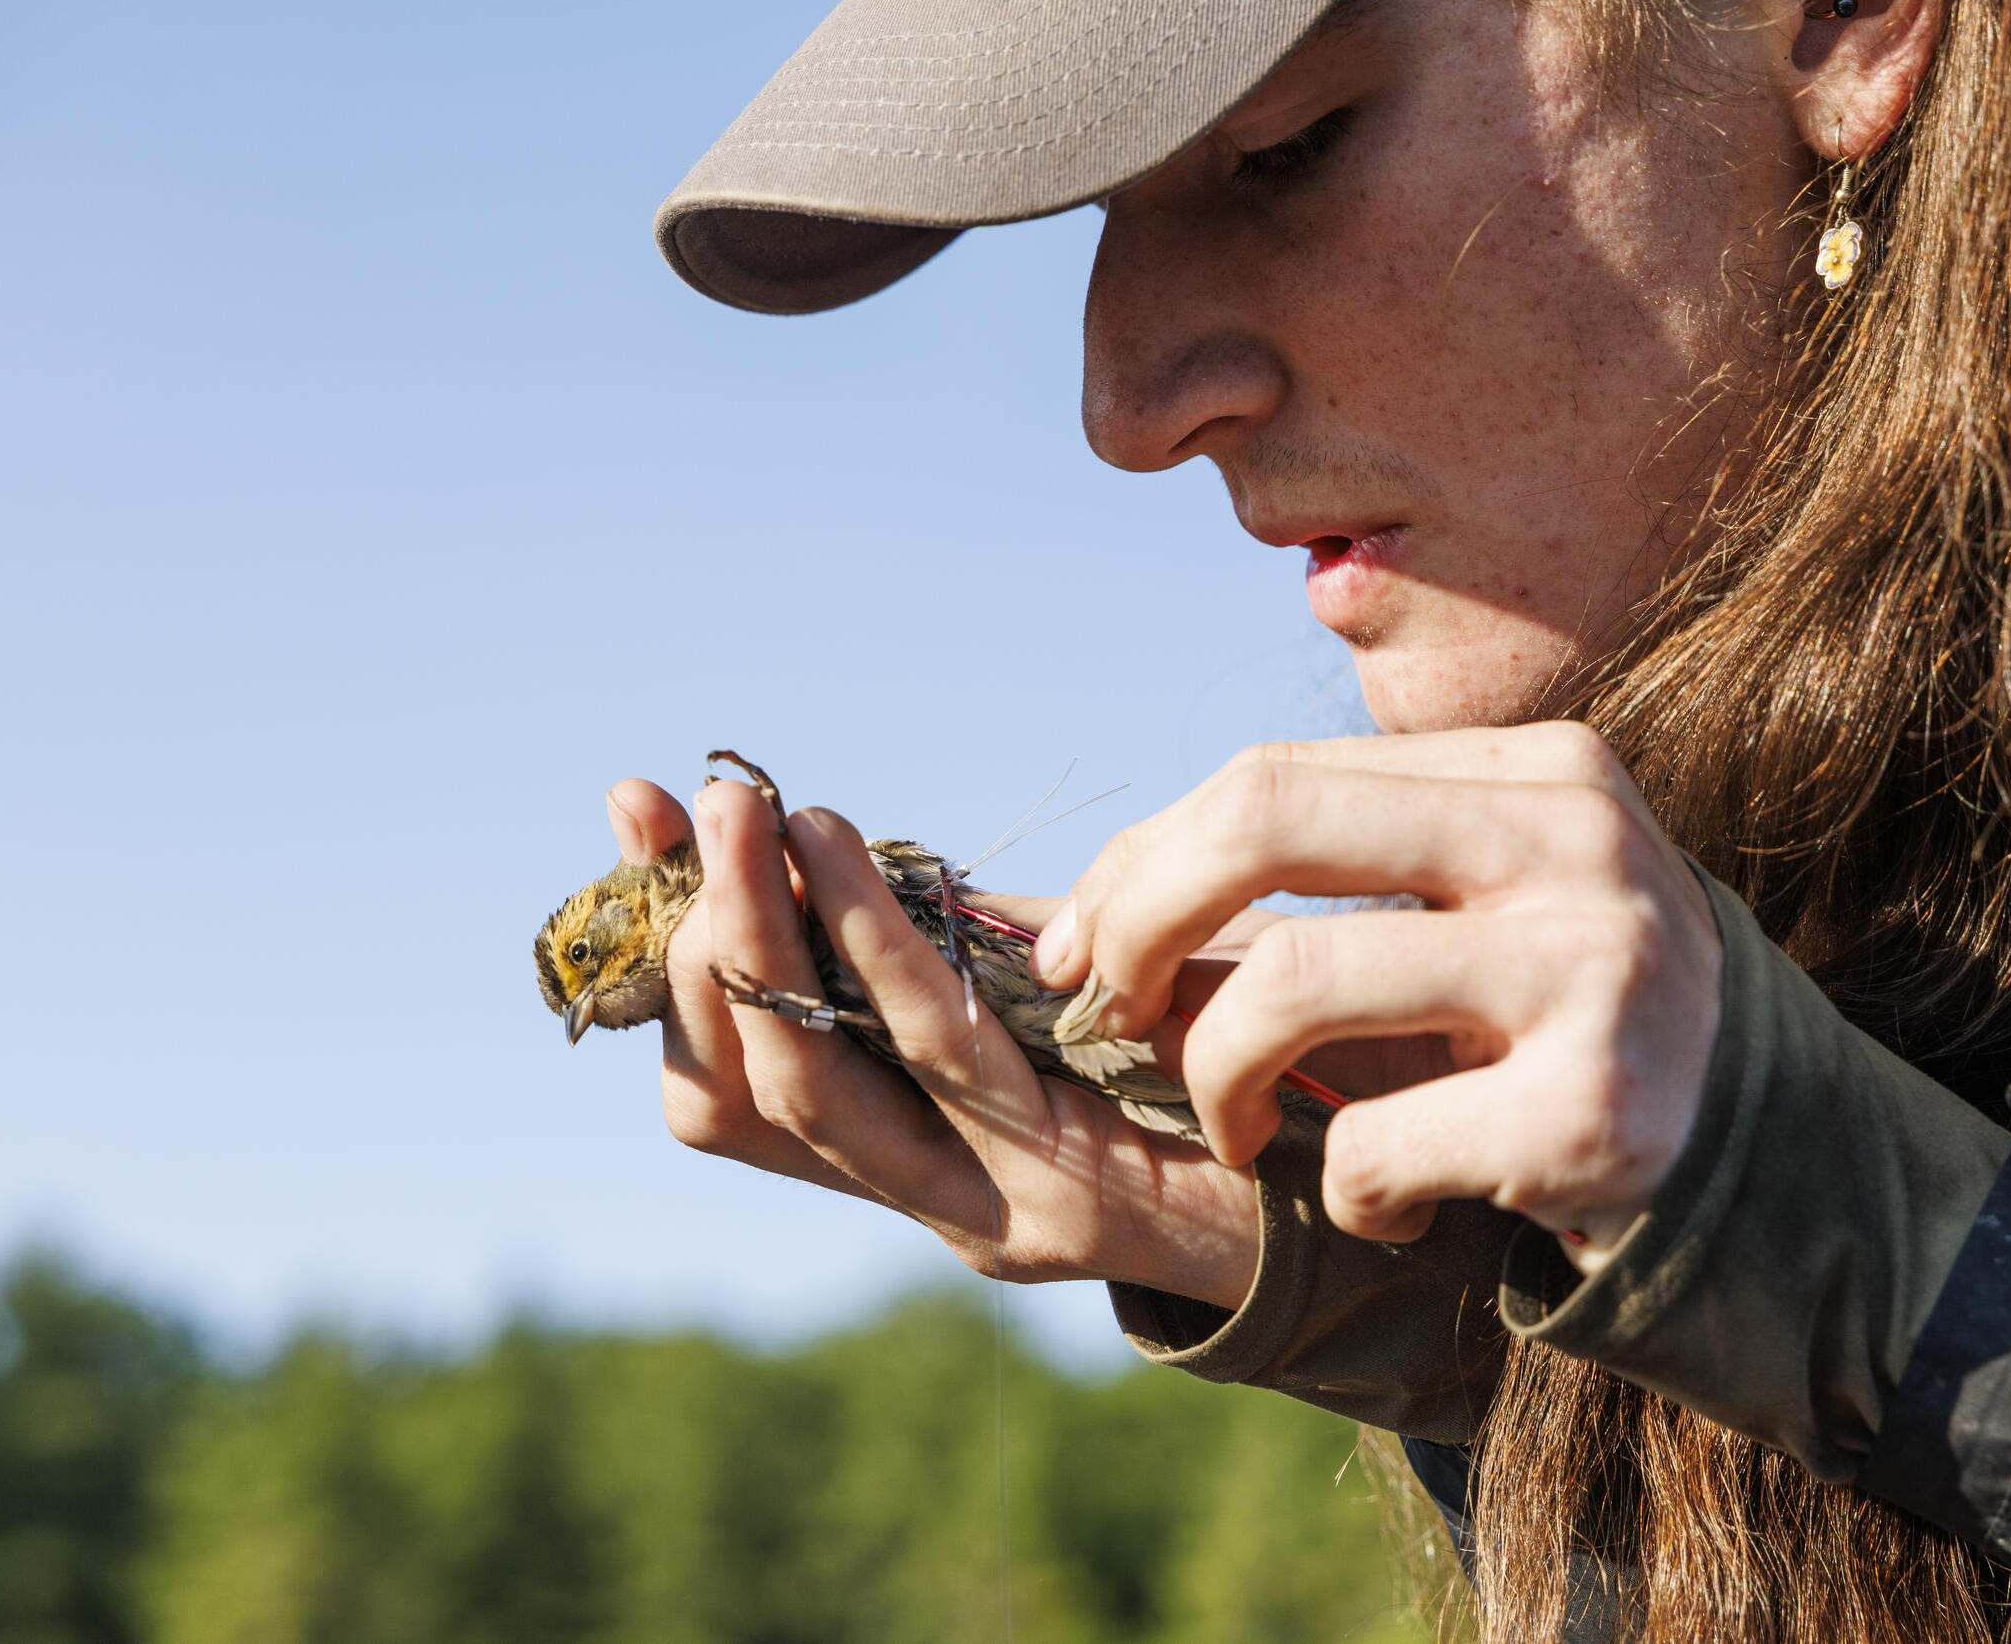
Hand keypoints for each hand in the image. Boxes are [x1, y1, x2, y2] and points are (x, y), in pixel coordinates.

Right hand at [602, 776, 1282, 1307]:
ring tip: (748, 813)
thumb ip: (946, 935)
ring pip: (809, 1075)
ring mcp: (979, 1207)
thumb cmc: (1214, 1045)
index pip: (721, 1069)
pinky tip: (840, 850)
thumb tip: (809, 834)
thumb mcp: (1052, 974)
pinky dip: (875, 945)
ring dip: (760, 935)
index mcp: (899, 1142)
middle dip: (691, 936)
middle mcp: (916, 1189)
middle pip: (733, 1086)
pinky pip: (938, 1051)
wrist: (1372, 1163)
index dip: (663, 947)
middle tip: (690, 804)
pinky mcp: (1063, 1198)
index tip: (637, 812)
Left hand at [1027, 722, 1723, 1274]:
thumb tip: (1105, 897)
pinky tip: (1390, 1205)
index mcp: (1539, 768)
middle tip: (1105, 1016)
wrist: (1778, 1163)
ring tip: (1243, 1127)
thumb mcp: (1497, 896)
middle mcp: (1572, 841)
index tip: (1078, 948)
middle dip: (1136, 922)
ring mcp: (1592, 969)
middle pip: (1262, 818)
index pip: (1275, 777)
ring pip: (1288, 983)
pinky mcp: (1593, 1111)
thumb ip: (1353, 864)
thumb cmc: (1581, 1022)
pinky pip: (1369, 1147)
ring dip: (1219, 1078)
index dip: (1141, 862)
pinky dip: (1343, 1194)